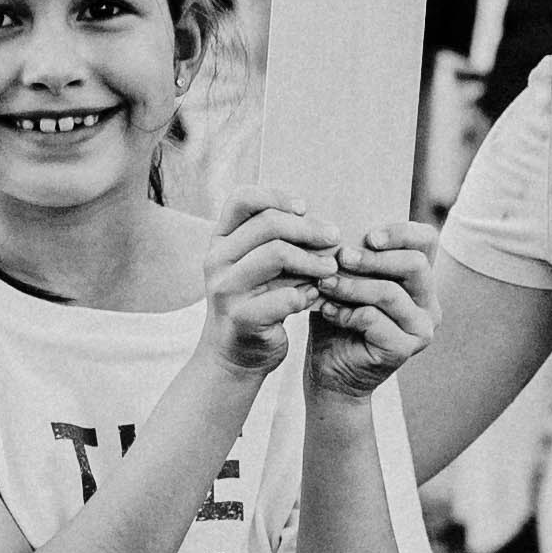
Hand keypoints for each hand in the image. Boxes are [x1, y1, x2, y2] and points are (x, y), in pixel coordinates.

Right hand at [199, 203, 341, 379]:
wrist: (235, 357)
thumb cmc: (256, 304)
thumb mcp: (259, 268)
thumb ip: (276, 243)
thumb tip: (322, 223)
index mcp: (220, 240)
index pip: (242, 199)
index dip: (276, 196)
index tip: (305, 207)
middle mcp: (216, 260)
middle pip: (269, 224)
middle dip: (309, 229)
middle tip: (335, 237)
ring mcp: (226, 289)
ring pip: (277, 254)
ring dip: (313, 260)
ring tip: (332, 269)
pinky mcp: (241, 317)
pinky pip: (285, 296)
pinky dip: (307, 294)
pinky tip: (314, 297)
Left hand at [306, 221, 436, 397]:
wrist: (330, 371)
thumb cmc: (337, 319)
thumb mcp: (346, 280)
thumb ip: (352, 256)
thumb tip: (336, 222)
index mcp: (420, 279)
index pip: (427, 241)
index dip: (401, 232)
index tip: (368, 236)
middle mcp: (429, 302)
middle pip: (415, 264)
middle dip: (374, 258)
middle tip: (341, 256)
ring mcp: (421, 328)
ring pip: (391, 293)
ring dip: (353, 285)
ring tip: (325, 283)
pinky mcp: (405, 348)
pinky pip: (375, 320)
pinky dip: (346, 312)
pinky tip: (326, 310)